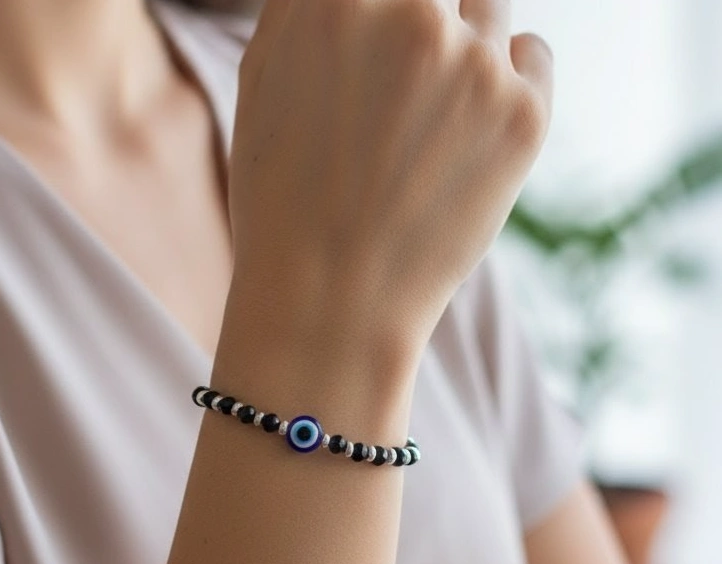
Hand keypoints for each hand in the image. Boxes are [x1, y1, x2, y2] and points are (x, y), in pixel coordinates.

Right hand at [227, 0, 552, 366]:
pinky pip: (531, 56)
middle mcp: (412, 13)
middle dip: (418, 25)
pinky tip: (469, 137)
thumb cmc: (283, 201)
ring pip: (486, 12)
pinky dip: (509, 83)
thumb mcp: (262, 82)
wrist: (330, 302)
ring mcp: (475, 65)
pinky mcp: (524, 116)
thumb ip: (307, 6)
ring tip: (425, 128)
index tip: (384, 47)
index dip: (381, 10)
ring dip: (463, 50)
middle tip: (400, 93)